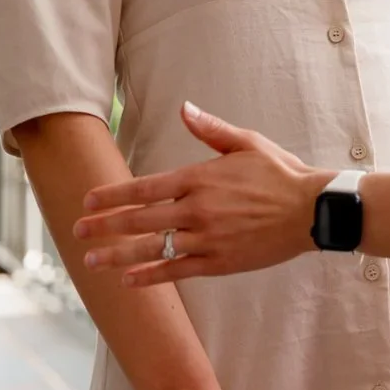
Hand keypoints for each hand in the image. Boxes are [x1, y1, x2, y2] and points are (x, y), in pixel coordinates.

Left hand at [74, 103, 328, 286]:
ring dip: (118, 255)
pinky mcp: (220, 261)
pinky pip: (177, 270)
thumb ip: (210, 129)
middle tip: (77, 232)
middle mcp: (198, 209)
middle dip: (105, 226)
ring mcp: (207, 238)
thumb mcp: (247, 142)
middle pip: (140, 220)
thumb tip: (185, 109)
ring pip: (153, 248)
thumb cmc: (280, 173)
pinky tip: (129, 280)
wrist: (312, 210)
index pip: (145, 188)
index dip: (113, 196)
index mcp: (200, 178)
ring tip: (91, 260)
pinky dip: (151, 276)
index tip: (89, 202)